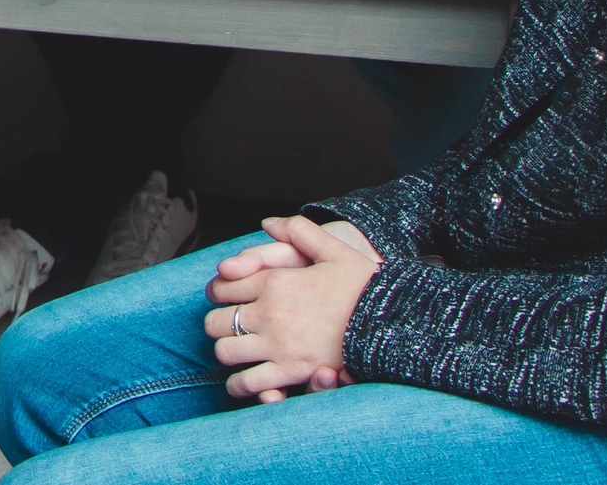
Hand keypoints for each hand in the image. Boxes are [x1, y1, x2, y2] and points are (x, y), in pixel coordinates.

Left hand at [202, 217, 381, 403]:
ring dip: (227, 352)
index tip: (223, 297)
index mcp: (275, 281)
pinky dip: (240, 384)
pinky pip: (248, 383)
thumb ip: (298, 231)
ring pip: (226, 352)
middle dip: (218, 323)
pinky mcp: (291, 372)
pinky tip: (243, 381)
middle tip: (228, 326)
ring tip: (236, 352)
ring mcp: (278, 344)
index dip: (219, 292)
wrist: (389, 322)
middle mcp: (269, 312)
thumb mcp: (333, 249)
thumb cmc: (363, 286)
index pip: (223, 286)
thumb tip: (268, 223)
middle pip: (216, 321)